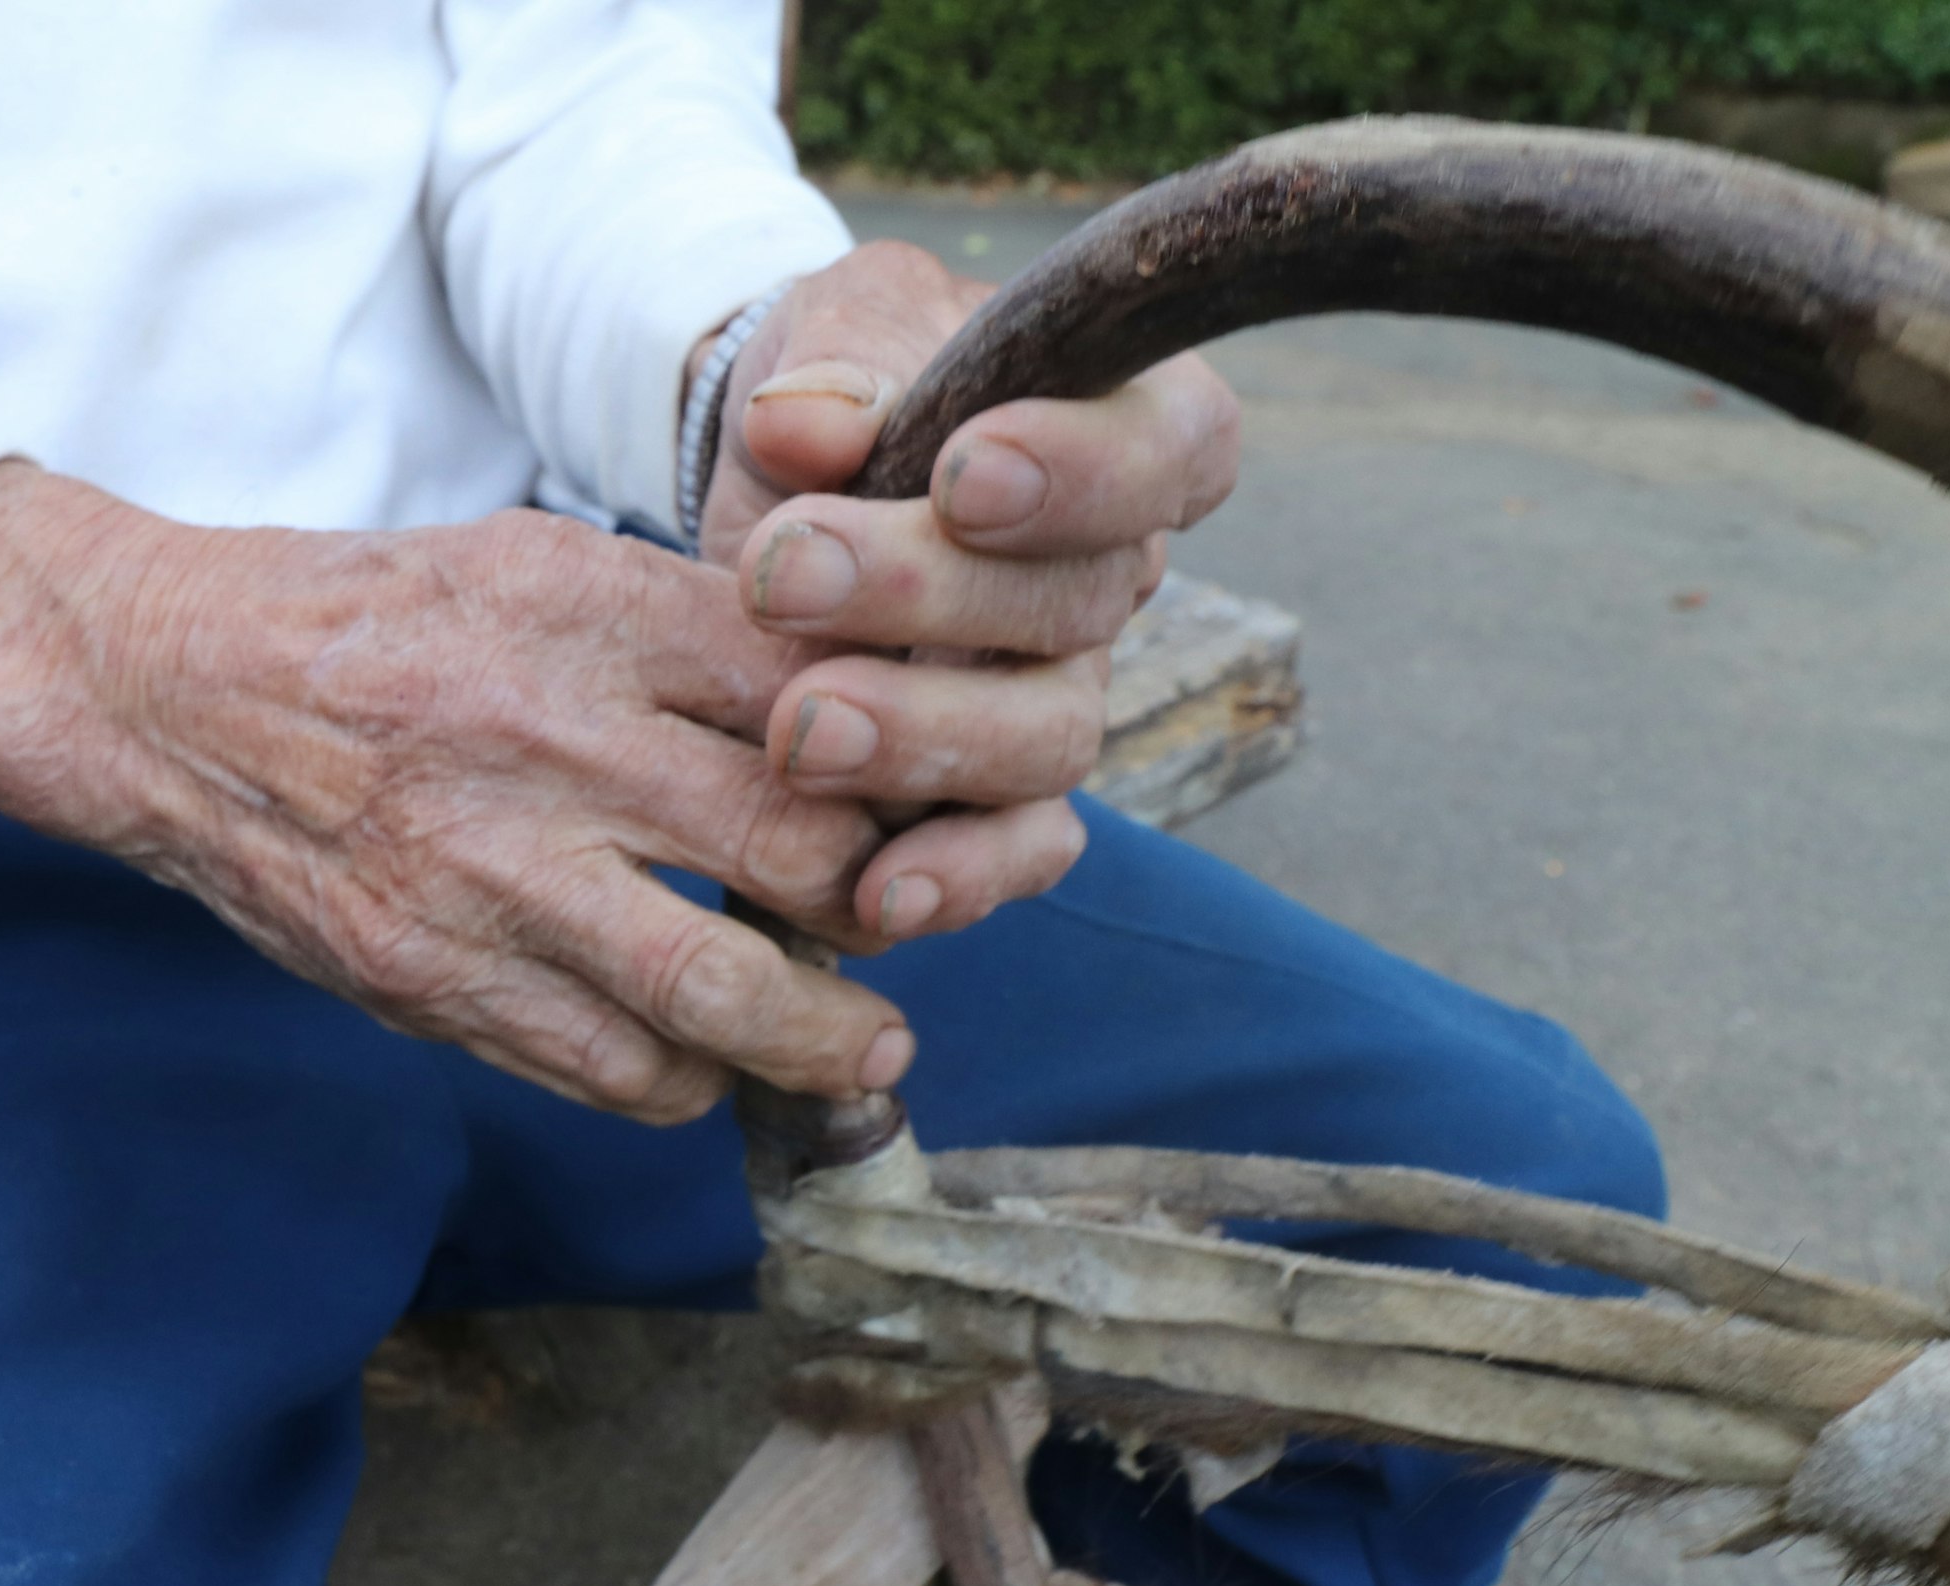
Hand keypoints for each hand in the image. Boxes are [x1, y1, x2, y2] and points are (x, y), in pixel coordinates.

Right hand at [0, 462, 916, 1124]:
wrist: (169, 691)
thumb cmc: (382, 621)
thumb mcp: (544, 562)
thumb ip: (692, 631)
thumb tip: (857, 710)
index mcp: (592, 614)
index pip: (813, 699)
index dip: (903, 764)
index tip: (933, 799)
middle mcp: (551, 741)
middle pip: (796, 846)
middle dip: (888, 907)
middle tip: (921, 928)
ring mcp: (489, 873)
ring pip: (714, 990)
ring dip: (815, 1039)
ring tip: (866, 1050)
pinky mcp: (431, 977)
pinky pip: (605, 1065)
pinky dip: (681, 1078)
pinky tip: (707, 1065)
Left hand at [696, 240, 1243, 938]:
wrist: (781, 479)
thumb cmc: (846, 379)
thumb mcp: (839, 328)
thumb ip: (841, 359)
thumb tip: (801, 424)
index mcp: (1123, 426)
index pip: (1168, 450)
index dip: (1085, 473)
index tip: (961, 473)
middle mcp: (1113, 572)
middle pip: (1080, 605)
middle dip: (928, 598)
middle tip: (782, 577)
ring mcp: (1061, 690)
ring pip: (1051, 742)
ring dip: (922, 740)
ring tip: (797, 730)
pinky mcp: (999, 792)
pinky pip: (1019, 852)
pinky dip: (957, 879)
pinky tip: (876, 893)